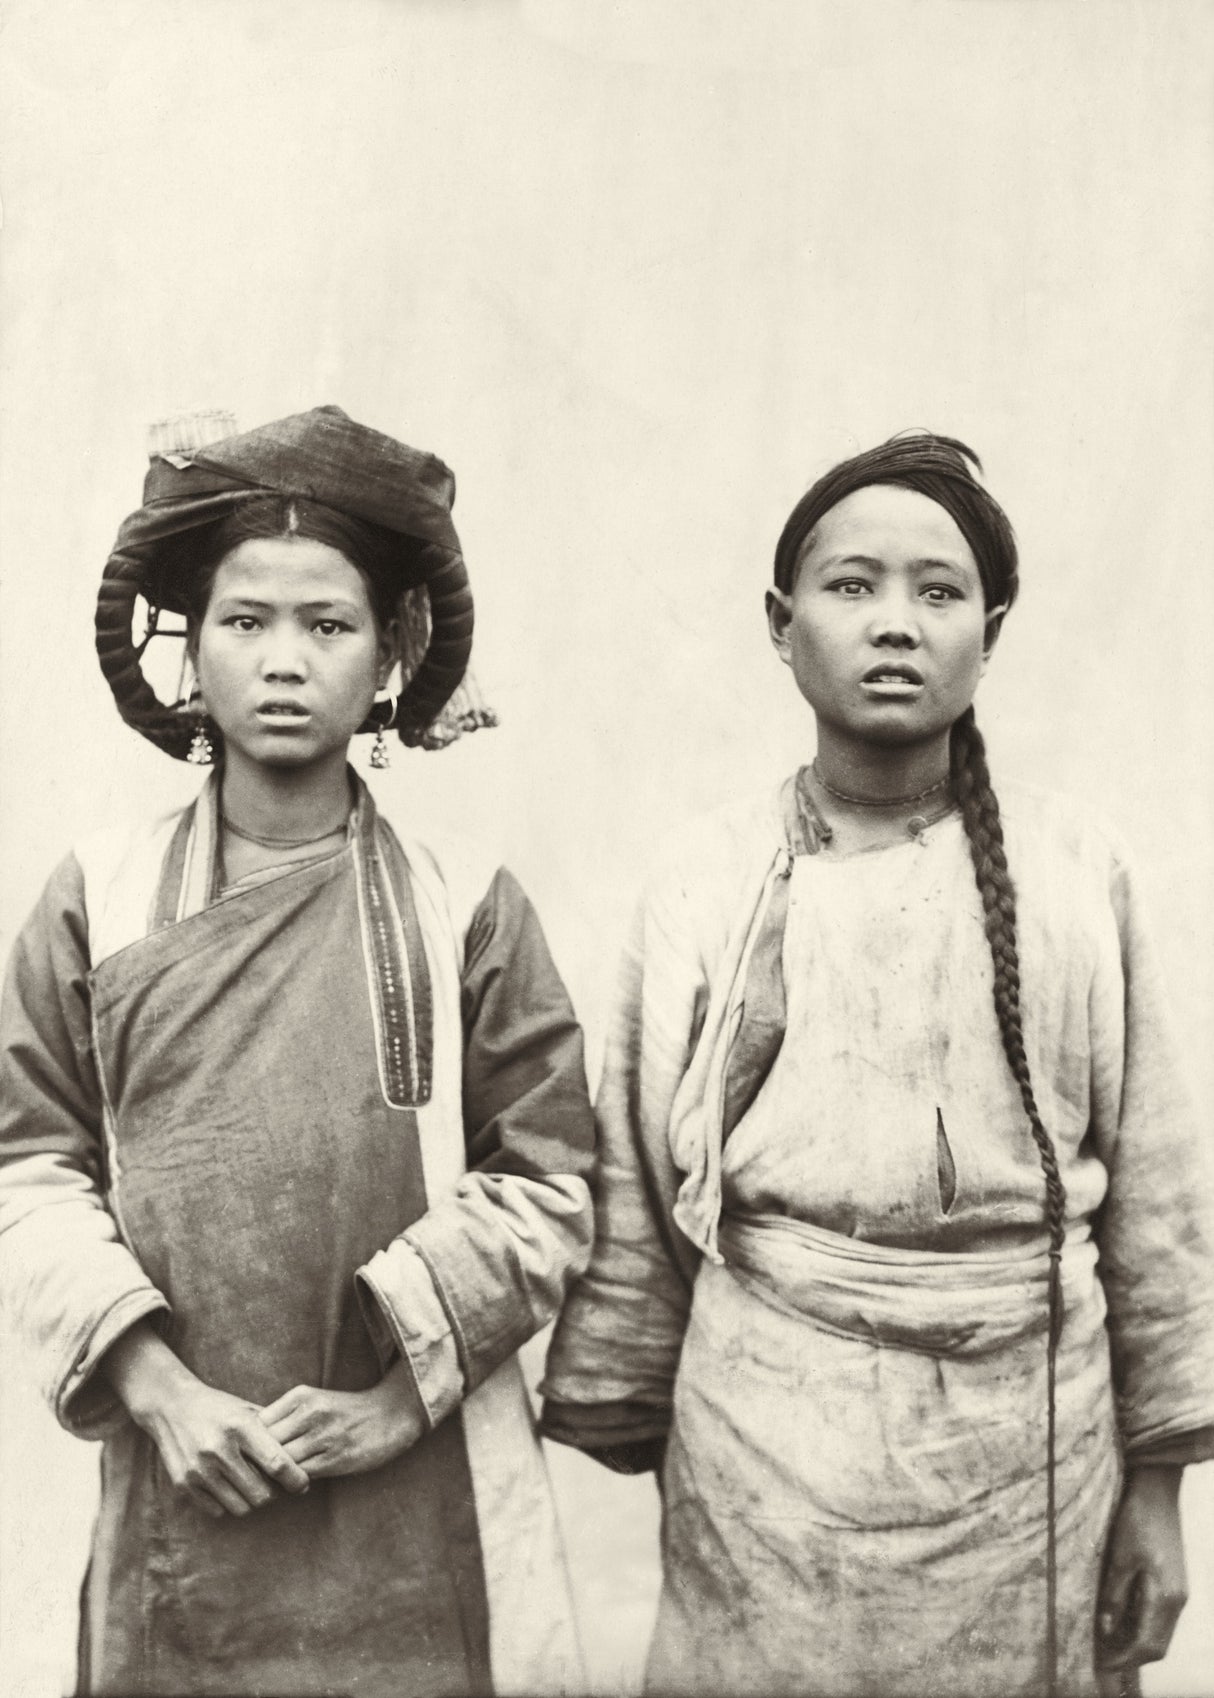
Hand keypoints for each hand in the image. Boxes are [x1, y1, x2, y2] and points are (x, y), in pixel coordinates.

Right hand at [104, 1322, 309, 1518]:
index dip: (296, 1479)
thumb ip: (274, 1433)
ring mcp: (199, 1470)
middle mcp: (219, 1449)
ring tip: (251, 1484)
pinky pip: (218, 1511)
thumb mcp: (248, 1410)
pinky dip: (228, 1503)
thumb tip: (305, 1461)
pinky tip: (229, 1486)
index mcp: (240, 1427)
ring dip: (251, 1500)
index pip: (277, 1463)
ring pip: (241, 1507)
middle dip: (274, 1493)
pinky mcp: (184, 1484)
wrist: (170, 1405)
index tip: (304, 1484)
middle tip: (274, 1484)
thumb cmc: (219, 1408)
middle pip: (261, 1494)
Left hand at [258, 1358, 427, 1478]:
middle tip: (254, 1473)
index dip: (250, 1442)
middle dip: (258, 1461)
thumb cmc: (344, 1411)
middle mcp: (311, 1412)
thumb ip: (284, 1416)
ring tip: (273, 1480)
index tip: (250, 1454)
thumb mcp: (313, 1401)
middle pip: (266, 1444)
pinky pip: (301, 1476)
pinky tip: (295, 1482)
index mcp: (301, 1396)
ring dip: (275, 1475)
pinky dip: (293, 1482)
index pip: (258, 1423)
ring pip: (282, 1462)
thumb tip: (248, 1440)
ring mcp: (324, 1436)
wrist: (390, 1414)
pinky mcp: (336, 1459)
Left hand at [1097, 1465, 1187, 1670]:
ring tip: (1105, 1639)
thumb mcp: (1118, 1557)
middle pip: (1156, 1645)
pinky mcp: (1173, 1582)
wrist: (1157, 1490)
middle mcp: (1177, 1600)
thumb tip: (1107, 1629)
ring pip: (1159, 1633)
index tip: (1100, 1663)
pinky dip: (1140, 1625)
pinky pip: (1159, 1617)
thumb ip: (1114, 1596)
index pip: (1147, 1646)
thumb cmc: (1136, 1519)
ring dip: (1135, 1642)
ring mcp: (1178, 1591)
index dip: (1123, 1658)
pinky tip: (1119, 1618)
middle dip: (1130, 1656)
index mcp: (1166, 1597)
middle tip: (1100, 1655)